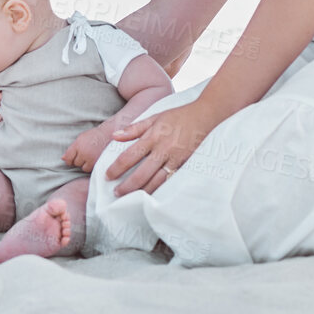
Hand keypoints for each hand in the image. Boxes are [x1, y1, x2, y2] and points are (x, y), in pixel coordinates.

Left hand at [62, 123, 113, 172]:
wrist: (110, 134)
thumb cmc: (94, 136)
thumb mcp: (81, 138)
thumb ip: (71, 149)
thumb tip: (63, 159)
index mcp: (78, 145)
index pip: (68, 158)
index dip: (69, 159)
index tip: (73, 158)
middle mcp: (84, 152)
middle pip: (76, 163)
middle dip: (79, 160)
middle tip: (86, 153)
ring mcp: (92, 159)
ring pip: (84, 168)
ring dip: (86, 164)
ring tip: (91, 156)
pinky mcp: (99, 163)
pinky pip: (92, 169)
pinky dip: (93, 166)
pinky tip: (95, 159)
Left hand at [104, 97, 225, 196]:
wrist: (205, 116)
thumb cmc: (179, 116)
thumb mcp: (155, 117)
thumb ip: (134, 128)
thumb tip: (114, 136)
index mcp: (153, 136)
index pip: (130, 155)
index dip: (117, 167)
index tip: (108, 175)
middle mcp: (163, 149)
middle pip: (141, 173)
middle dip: (127, 186)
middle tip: (116, 192)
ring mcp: (175, 159)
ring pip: (156, 181)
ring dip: (141, 191)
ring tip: (130, 198)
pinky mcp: (184, 165)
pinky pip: (169, 181)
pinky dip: (159, 189)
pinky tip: (151, 195)